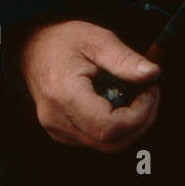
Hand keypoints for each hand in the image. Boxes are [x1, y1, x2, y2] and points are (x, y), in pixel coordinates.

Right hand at [16, 20, 160, 152]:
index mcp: (65, 94)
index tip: (150, 91)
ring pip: (104, 145)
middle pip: (109, 143)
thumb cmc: (63, 40)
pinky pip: (94, 140)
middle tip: (150, 94)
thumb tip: (152, 74)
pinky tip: (118, 103)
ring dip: (129, 126)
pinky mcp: (60, 131)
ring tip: (136, 97)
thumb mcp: (98, 39)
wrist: (32, 46)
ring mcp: (57, 129)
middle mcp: (57, 118)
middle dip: (140, 123)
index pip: (109, 127)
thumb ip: (125, 59)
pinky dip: (113, 127)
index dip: (139, 115)